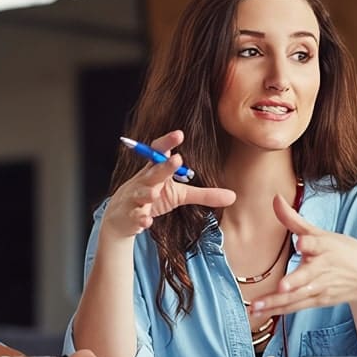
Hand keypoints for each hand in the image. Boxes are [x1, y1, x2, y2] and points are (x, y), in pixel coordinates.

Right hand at [101, 130, 235, 238]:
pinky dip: (139, 218)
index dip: (167, 143)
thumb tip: (233, 196)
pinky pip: (134, 216)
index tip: (179, 134)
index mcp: (156, 171)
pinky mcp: (130, 215)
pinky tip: (145, 221)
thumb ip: (203, 194)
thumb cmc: (152, 199)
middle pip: (153, 172)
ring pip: (140, 193)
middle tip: (177, 159)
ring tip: (154, 193)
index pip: (158, 152)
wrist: (123, 218)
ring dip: (147, 193)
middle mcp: (144, 182)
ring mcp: (135, 198)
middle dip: (163, 166)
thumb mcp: (179, 195)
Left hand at [247, 194, 356, 317]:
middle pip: (307, 276)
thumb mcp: (321, 233)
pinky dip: (279, 311)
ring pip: (297, 296)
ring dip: (277, 303)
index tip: (302, 243)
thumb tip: (274, 198)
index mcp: (325, 247)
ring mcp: (321, 288)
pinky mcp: (318, 301)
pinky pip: (296, 307)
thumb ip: (293, 219)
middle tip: (281, 287)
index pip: (317, 244)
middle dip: (294, 282)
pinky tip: (260, 313)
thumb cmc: (343, 252)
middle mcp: (322, 269)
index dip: (309, 243)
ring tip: (256, 307)